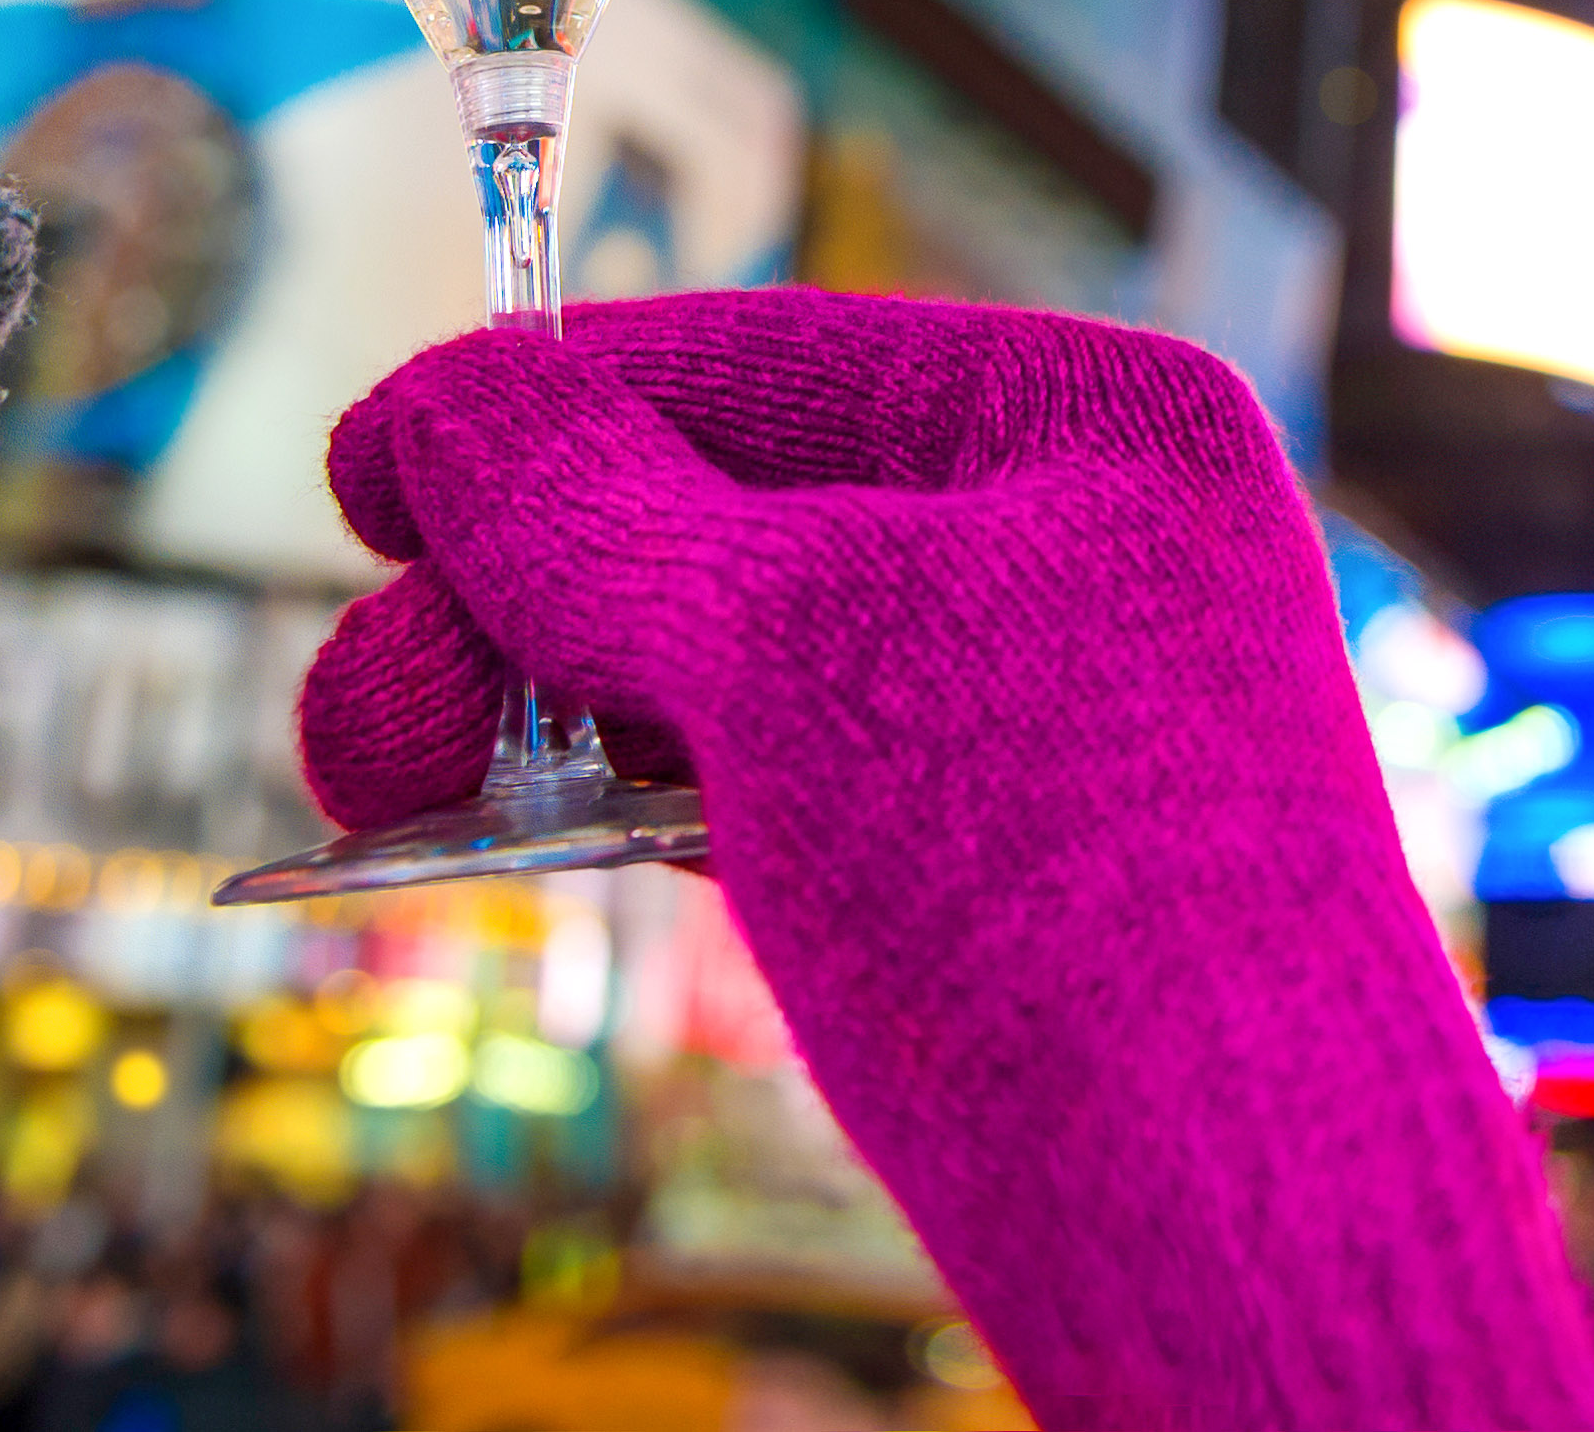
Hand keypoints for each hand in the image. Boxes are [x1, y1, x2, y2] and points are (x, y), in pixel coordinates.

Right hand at [301, 292, 1593, 1431]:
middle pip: (721, 517)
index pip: (762, 360)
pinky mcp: (998, 874)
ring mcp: (1044, 713)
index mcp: (1096, 420)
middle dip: (511, 603)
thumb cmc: (1044, 892)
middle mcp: (1084, 542)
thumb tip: (445, 408)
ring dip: (540, 712)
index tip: (360, 476)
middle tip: (358, 725)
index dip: (539, 405)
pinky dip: (628, 801)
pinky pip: (775, 783)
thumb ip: (591, 516)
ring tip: (381, 798)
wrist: (1235, 1233)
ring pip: (729, 664)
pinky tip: (511, 840)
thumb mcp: (784, 653)